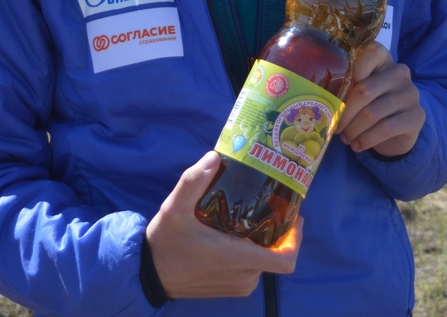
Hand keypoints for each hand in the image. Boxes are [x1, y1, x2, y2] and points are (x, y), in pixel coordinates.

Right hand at [146, 151, 302, 298]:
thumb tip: (214, 157)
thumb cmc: (166, 243)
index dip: (297, 241)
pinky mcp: (232, 289)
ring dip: (263, 241)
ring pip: (264, 261)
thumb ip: (193, 181)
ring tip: (252, 215)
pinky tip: (238, 233)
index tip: (296, 217)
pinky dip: (252, 252)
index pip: (285, 260)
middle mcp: (244, 276)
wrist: (149, 274)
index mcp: (237, 259)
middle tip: (269, 203)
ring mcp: (239, 286)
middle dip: (277, 230)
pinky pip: (252, 270)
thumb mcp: (174, 208)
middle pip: (275, 254)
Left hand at [335, 43, 424, 157]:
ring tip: (345, 139)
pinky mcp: (417, 117)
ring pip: (372, 113)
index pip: (370, 52)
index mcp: (384, 59)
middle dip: (345, 113)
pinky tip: (358, 145)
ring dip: (354, 130)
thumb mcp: (359, 89)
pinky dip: (366, 140)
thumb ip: (346, 84)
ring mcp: (410, 94)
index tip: (336, 91)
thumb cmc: (371, 103)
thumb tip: (321, 97)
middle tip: (335, 126)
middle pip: (364, 90)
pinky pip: (385, 129)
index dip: (350, 70)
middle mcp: (400, 73)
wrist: (399, 129)